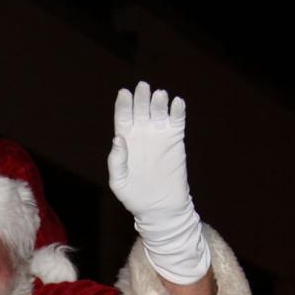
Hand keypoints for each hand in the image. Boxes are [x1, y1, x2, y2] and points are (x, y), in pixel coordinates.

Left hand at [107, 81, 190, 217]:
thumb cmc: (134, 196)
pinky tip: (177, 103)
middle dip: (141, 97)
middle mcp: (142, 134)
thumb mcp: (119, 182)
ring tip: (160, 95)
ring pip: (159, 112)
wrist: (160, 207)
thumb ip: (116, 162)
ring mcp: (159, 135)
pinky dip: (178, 111)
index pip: (123, 117)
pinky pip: (177, 121)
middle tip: (143, 87)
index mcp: (125, 141)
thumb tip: (118, 139)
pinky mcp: (176, 140)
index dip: (123, 104)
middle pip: (140, 110)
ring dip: (159, 102)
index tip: (124, 93)